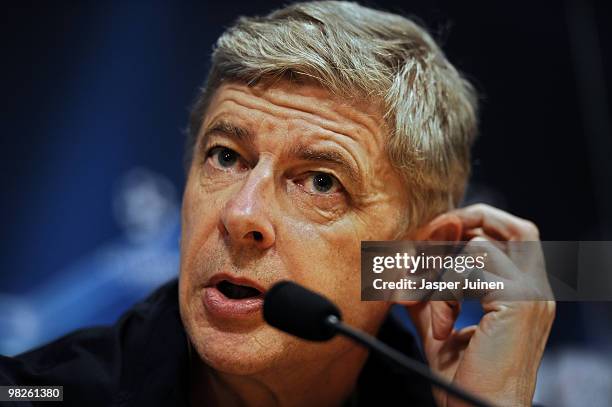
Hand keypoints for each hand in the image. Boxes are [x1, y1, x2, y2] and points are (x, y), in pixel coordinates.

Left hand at [404, 204, 555, 406]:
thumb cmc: (464, 380)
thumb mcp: (438, 326)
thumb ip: (427, 294)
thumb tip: (406, 268)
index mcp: (523, 293)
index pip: (508, 237)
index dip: (466, 229)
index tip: (428, 241)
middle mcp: (535, 290)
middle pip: (515, 228)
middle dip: (465, 226)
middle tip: (428, 246)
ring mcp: (532, 295)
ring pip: (482, 246)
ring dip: (442, 271)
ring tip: (429, 304)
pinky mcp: (519, 302)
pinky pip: (473, 268)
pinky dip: (445, 291)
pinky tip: (442, 326)